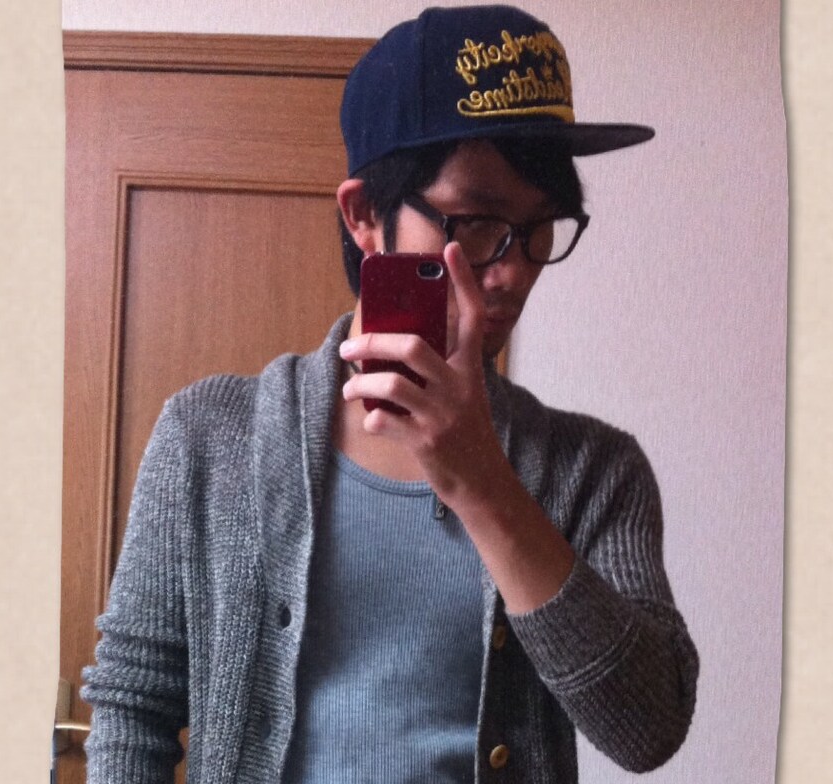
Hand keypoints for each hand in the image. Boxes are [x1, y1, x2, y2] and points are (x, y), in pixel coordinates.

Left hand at [340, 242, 507, 506]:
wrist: (483, 485)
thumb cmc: (466, 435)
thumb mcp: (464, 397)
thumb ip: (439, 371)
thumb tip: (390, 349)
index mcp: (471, 370)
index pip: (471, 316)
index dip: (462, 281)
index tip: (449, 249)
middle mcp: (459, 387)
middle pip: (412, 347)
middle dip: (372, 342)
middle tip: (349, 349)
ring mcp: (442, 415)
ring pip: (389, 385)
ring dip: (359, 385)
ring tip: (349, 390)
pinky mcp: (426, 442)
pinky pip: (384, 421)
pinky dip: (371, 420)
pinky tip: (373, 421)